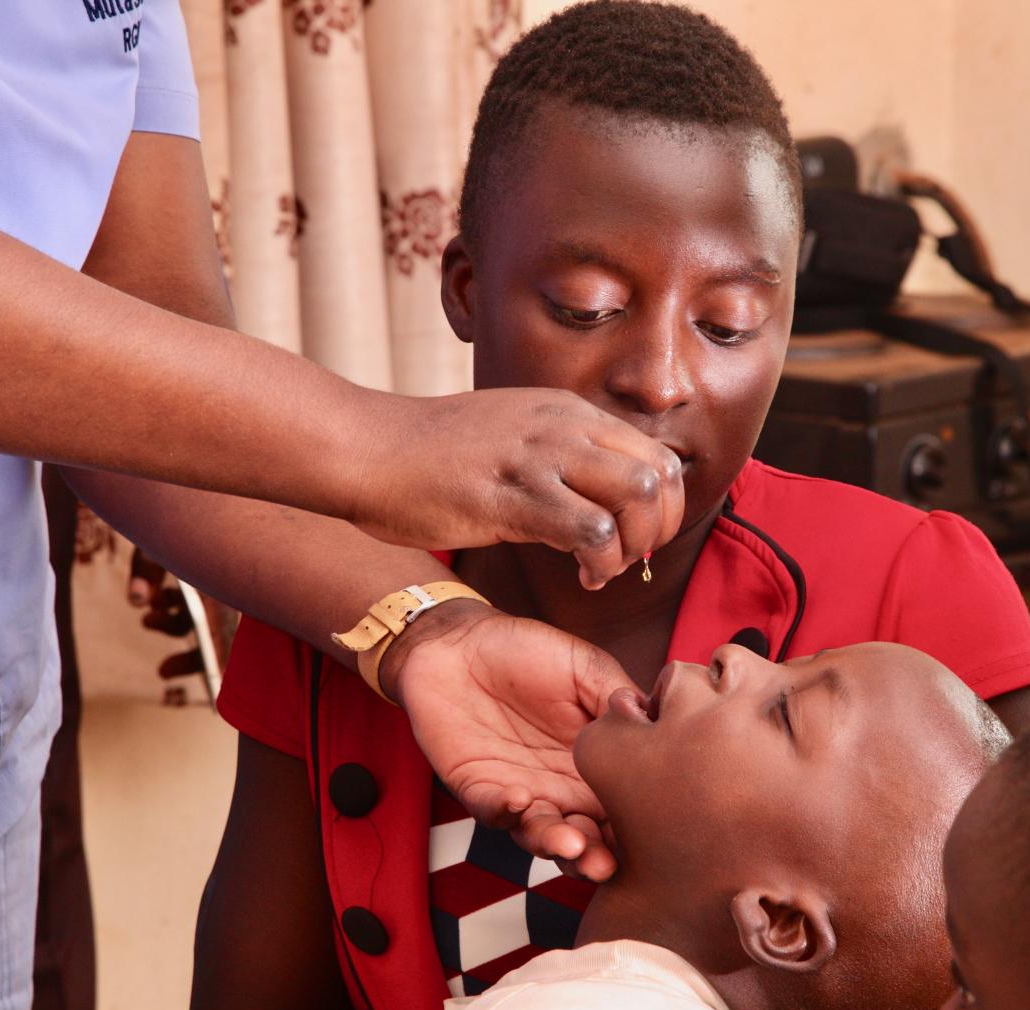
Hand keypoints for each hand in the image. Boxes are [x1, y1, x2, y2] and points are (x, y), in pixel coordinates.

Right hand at [351, 389, 684, 589]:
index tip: (634, 536)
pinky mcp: (513, 497)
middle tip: (628, 558)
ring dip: (635, 546)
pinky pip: (591, 531)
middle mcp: (564, 427)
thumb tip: (595, 491)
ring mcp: (539, 458)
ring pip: (637, 496)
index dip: (661, 505)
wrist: (368, 449)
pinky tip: (582, 578)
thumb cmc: (430, 454)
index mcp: (567, 411)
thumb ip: (556, 453)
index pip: (655, 453)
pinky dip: (602, 564)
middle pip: (659, 473)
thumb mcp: (510, 433)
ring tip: (604, 569)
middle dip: (659, 528)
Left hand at [384, 600, 626, 881]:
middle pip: (584, 835)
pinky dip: (505, 812)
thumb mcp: (586, 668)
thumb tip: (662, 725)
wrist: (459, 643)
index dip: (633, 829)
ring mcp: (521, 794)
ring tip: (569, 844)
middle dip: (595, 855)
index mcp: (595, 765)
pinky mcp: (479, 790)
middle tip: (605, 863)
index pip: (620, 808)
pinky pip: (492, 811)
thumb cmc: (527, 651)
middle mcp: (562, 788)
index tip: (651, 840)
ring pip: (540, 833)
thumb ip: (620, 698)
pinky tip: (519, 801)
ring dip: (555, 843)